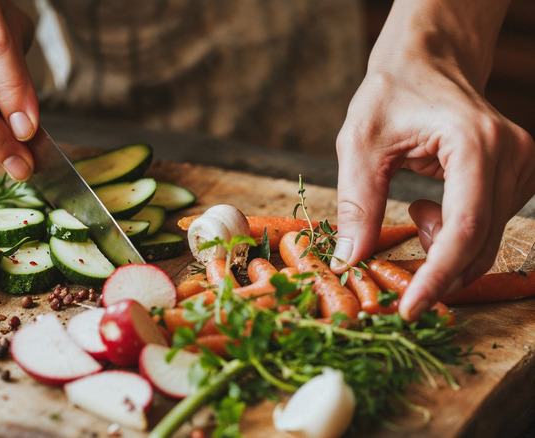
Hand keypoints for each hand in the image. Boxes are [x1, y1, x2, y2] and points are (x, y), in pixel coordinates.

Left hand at [331, 0, 534, 320]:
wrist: (425, 64)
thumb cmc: (390, 95)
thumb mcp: (359, 145)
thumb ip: (356, 204)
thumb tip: (350, 261)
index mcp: (475, 144)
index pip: (465, 229)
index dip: (438, 277)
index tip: (410, 309)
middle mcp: (513, 156)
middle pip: (479, 242)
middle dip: (434, 269)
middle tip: (391, 268)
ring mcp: (523, 166)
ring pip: (484, 241)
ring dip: (441, 246)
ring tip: (412, 206)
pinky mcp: (518, 176)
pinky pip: (487, 228)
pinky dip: (453, 234)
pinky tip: (428, 204)